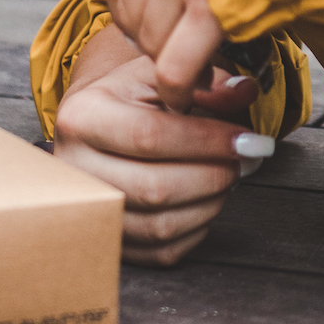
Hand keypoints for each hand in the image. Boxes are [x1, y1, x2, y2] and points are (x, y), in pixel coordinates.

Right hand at [53, 28, 270, 265]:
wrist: (98, 122)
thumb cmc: (134, 95)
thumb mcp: (164, 73)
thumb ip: (207, 80)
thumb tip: (245, 93)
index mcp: (82, 116)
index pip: (150, 135)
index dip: (209, 141)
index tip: (251, 140)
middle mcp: (73, 168)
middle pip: (155, 188)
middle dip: (215, 175)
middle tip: (248, 159)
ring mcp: (87, 211)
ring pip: (160, 226)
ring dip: (211, 203)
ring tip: (230, 175)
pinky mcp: (108, 239)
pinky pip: (161, 251)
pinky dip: (197, 228)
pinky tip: (207, 198)